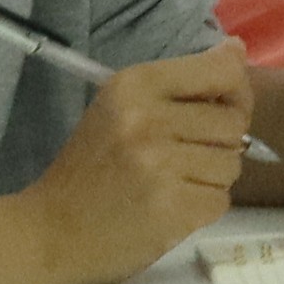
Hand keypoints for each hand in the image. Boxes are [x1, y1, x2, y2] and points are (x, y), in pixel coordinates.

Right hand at [12, 47, 253, 283]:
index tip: (219, 104)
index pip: (221, 71)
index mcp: (133, 86)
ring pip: (232, 163)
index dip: (234, 90)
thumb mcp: (121, 108)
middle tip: (179, 156)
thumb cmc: (89, 168)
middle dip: (219, 141)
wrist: (48, 233)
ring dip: (210, 177)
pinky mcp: (172, 208)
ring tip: (168, 184)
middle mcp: (147, 120)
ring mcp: (160, 166)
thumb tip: (235, 50)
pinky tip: (167, 207)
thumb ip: (181, 82)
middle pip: (234, 121)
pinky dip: (201, 207)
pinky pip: (220, 200)